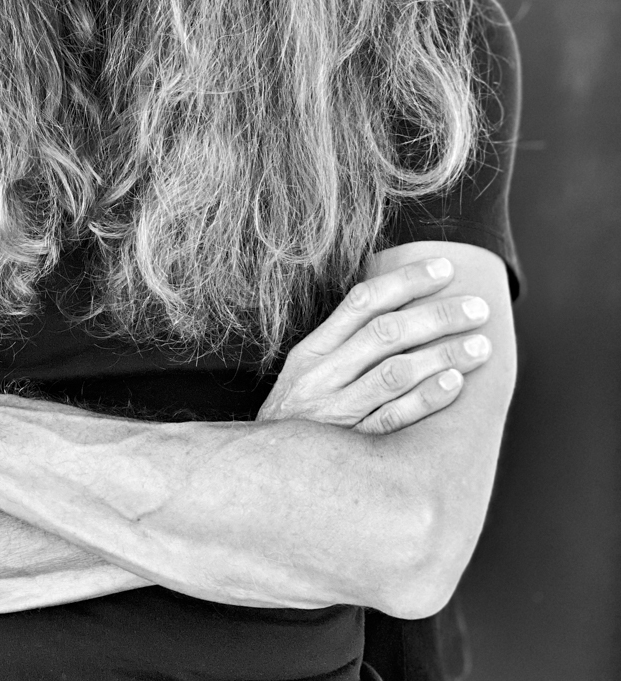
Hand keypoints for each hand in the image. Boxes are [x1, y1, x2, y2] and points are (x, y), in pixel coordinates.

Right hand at [257, 258, 491, 434]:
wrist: (263, 477)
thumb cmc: (298, 417)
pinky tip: (455, 385)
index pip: (363, 301)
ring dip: (443, 356)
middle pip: (386, 333)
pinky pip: (392, 418)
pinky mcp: (350, 446)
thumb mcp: (307, 373)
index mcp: (312, 349)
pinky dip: (425, 400)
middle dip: (436, 315)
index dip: (406, 280)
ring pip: (395, 373)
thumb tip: (401, 306)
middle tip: (478, 308)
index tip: (446, 269)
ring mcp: (335, 411)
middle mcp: (322, 375)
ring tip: (481, 346)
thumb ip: (344, 343)